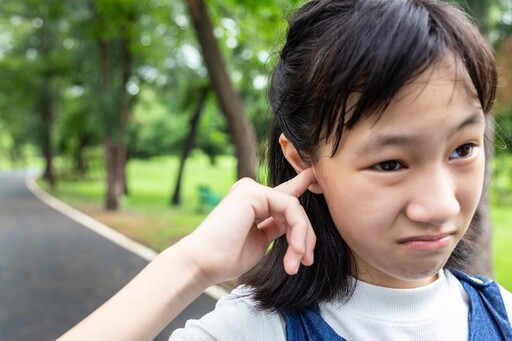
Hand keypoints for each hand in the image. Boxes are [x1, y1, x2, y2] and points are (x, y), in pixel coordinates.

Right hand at [179, 168, 316, 285]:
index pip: (283, 194)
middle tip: (306, 261)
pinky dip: (297, 230)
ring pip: (294, 208)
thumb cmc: (226, 258)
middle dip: (305, 236)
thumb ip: (276, 227)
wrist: (203, 263)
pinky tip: (294, 250)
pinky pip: (289, 207)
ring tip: (297, 261)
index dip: (301, 185)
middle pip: (293, 206)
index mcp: (252, 202)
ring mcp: (251, 189)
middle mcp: (251, 191)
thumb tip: (297, 224)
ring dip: (302, 238)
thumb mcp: (260, 240)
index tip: (315, 177)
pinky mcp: (252, 192)